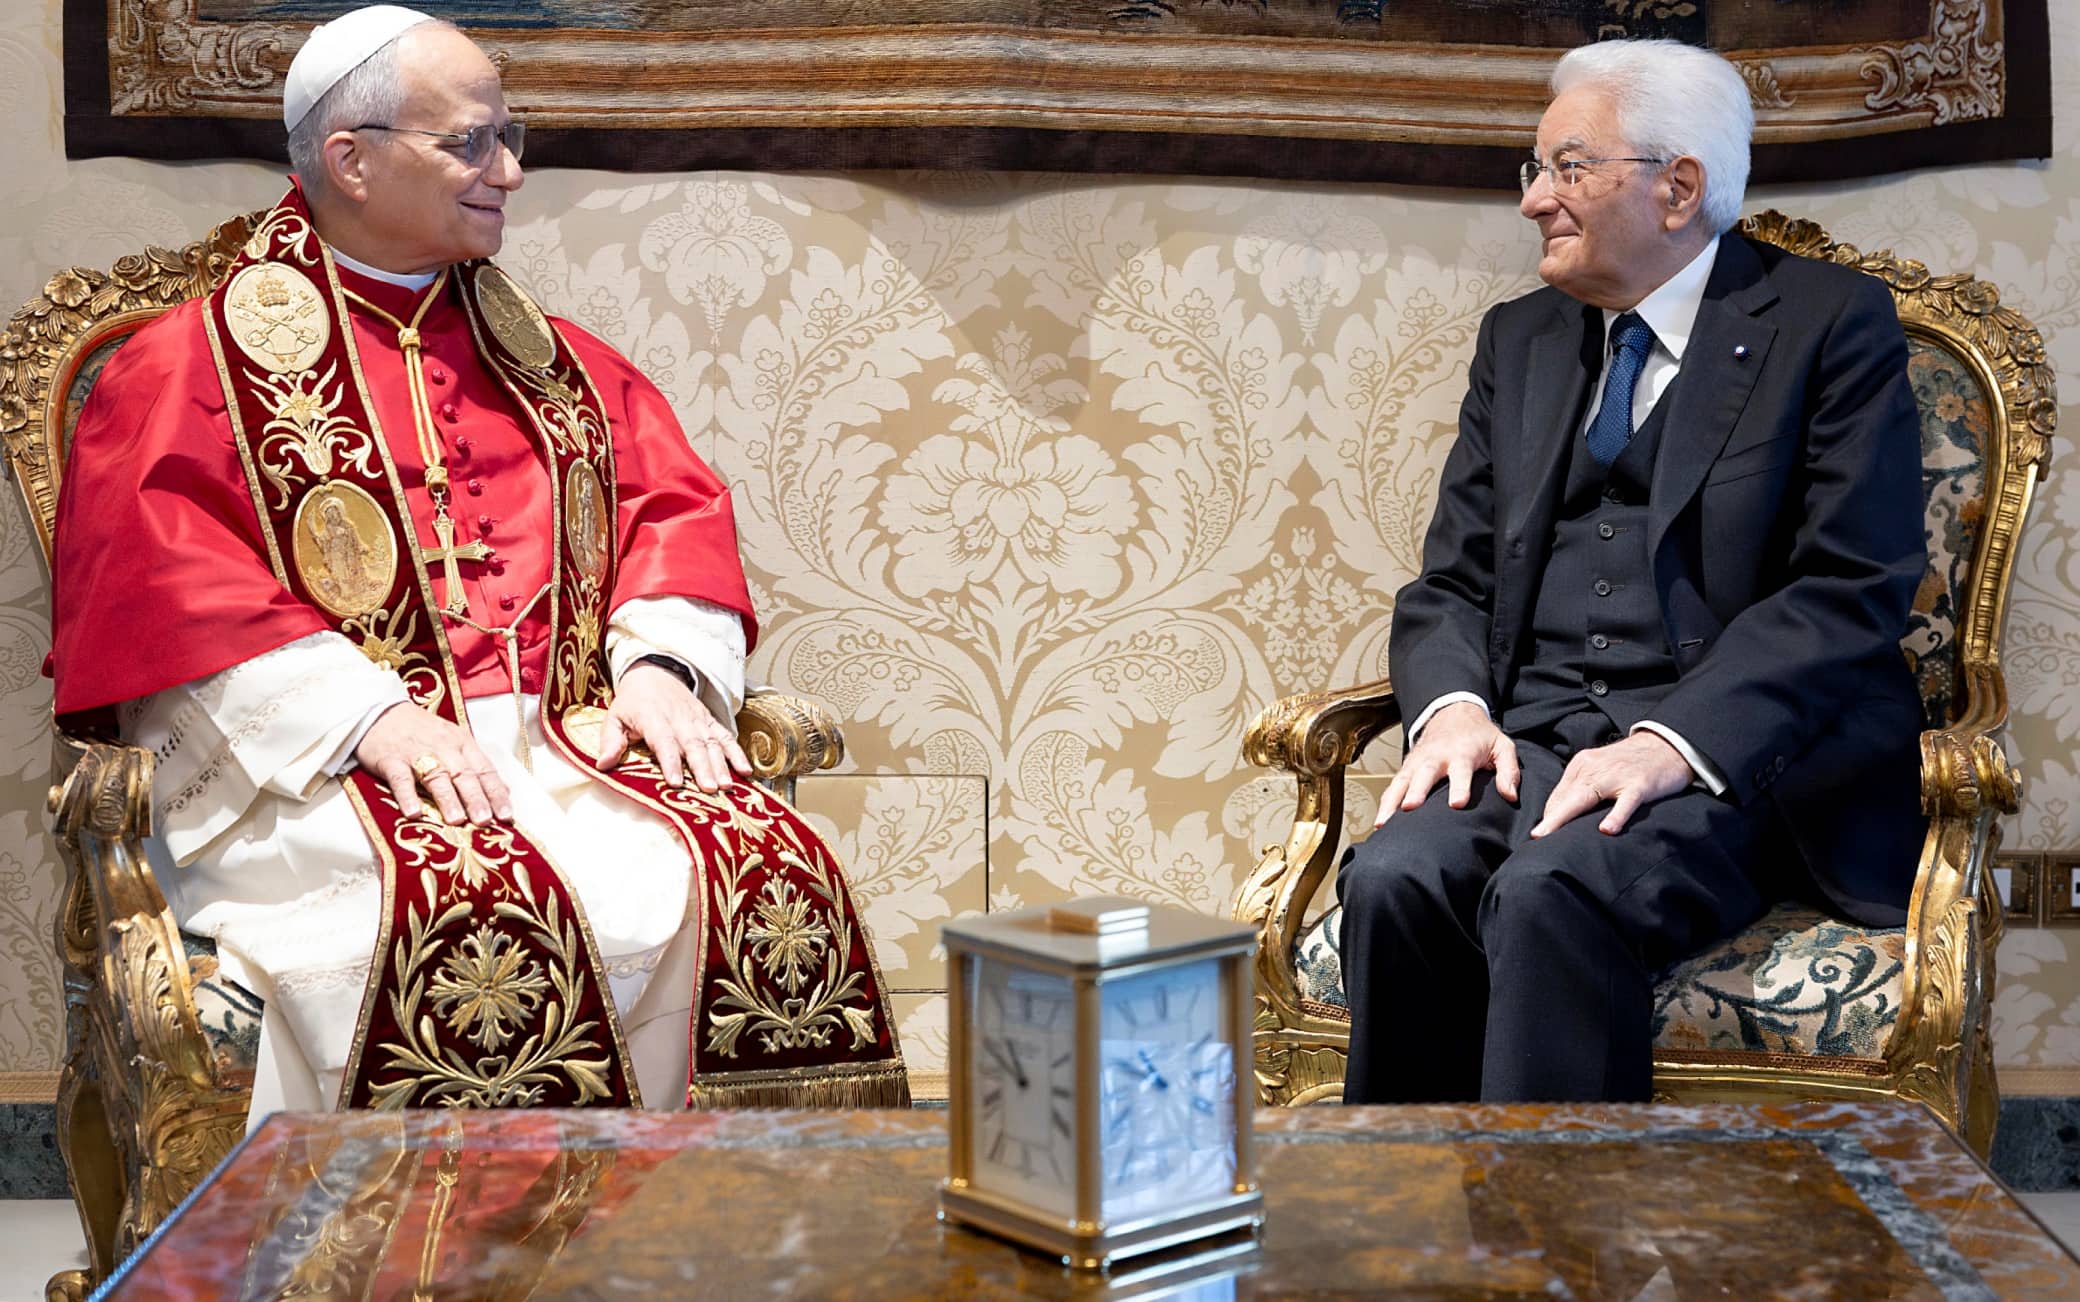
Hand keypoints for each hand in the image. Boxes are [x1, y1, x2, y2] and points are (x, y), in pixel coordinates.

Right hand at [355, 702, 512, 824]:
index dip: (496, 792)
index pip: (485, 770)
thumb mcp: (455, 742)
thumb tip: (505, 791)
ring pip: (436, 776)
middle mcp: (444, 748)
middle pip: (464, 774)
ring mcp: (416, 753)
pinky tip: (414, 812)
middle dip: (476, 798)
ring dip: (448, 799)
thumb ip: (476, 766)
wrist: (380, 711)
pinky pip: (401, 778)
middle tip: (485, 820)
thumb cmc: (422, 731)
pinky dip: (407, 795)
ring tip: (457, 820)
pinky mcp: (391, 759)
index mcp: (463, 744)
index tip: (506, 815)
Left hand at [597, 662, 748, 791]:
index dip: (670, 761)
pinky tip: (746, 770)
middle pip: (693, 744)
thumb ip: (610, 741)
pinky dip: (737, 752)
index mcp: (654, 718)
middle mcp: (679, 718)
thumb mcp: (614, 717)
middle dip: (703, 768)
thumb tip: (603, 765)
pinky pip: (725, 736)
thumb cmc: (633, 701)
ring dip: (721, 764)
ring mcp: (697, 719)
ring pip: (712, 742)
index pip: (664, 741)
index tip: (675, 782)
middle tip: (710, 789)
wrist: (654, 673)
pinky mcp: (709, 721)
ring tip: (727, 785)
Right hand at [1376, 701, 1519, 827]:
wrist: (1452, 712)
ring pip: (1402, 781)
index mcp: (1462, 753)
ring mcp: (1418, 762)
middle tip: (1410, 807)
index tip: (1457, 803)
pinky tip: (1380, 821)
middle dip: (1416, 791)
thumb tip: (1510, 796)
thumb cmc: (1479, 735)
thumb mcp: (1502, 746)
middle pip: (1424, 774)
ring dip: (1393, 800)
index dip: (1459, 786)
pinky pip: (1394, 786)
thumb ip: (1508, 771)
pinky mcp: (1407, 768)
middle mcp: (1436, 757)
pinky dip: (1386, 802)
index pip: (1460, 770)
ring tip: (1384, 822)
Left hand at [1529, 730, 1693, 837]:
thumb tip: (1559, 815)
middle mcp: (1595, 768)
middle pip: (1567, 797)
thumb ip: (1582, 788)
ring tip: (1550, 835)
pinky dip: (1616, 816)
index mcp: (1582, 765)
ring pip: (1587, 798)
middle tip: (1533, 839)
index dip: (1549, 816)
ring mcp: (1617, 776)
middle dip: (1549, 819)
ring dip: (1566, 817)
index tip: (1539, 836)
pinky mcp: (1640, 784)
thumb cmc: (1630, 763)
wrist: (1668, 745)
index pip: (1559, 795)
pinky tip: (1606, 831)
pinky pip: (1626, 802)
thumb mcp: (1601, 769)